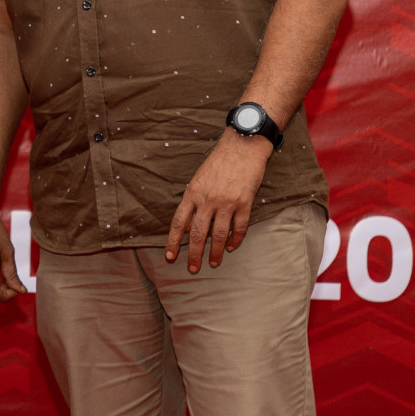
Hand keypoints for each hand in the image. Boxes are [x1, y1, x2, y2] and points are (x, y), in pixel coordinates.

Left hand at [164, 131, 272, 272]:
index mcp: (193, 193)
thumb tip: (188, 228)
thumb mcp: (198, 180)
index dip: (173, 242)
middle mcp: (208, 200)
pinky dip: (235, 240)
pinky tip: (230, 247)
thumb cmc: (218, 163)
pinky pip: (239, 227)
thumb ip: (192, 203)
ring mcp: (227, 202)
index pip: (179, 223)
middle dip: (194, 254)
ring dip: (214, 252)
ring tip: (212, 263)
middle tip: (192, 269)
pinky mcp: (244, 203)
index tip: (170, 257)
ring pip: (219, 235)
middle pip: (198, 234)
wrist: (242, 146)